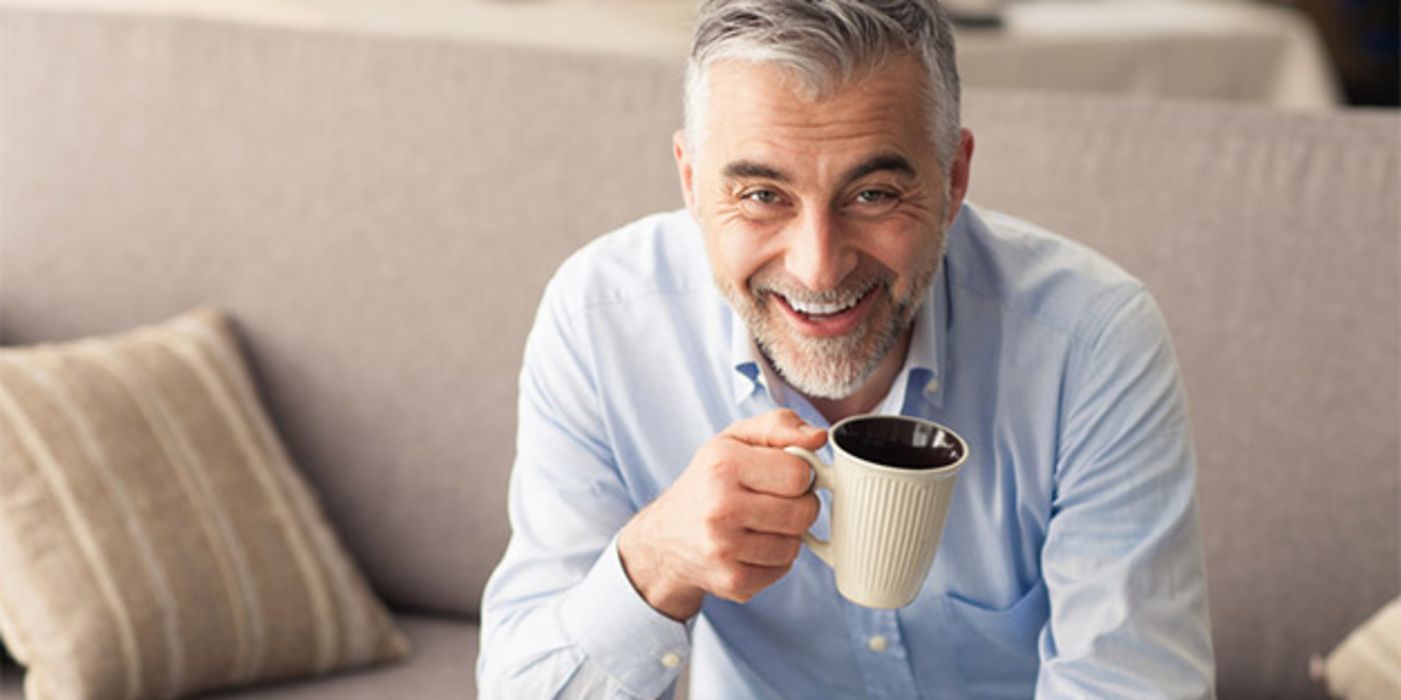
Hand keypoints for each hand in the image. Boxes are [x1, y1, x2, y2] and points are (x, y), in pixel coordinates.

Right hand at [617, 409, 826, 620]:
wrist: (664, 537)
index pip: (799, 474)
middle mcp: (720, 507)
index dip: (799, 473)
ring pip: (795, 544)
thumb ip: (779, 425)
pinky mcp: (732, 581)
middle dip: (798, 505)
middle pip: (803, 512)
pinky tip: (751, 546)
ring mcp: (724, 548)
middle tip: (774, 500)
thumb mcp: (735, 439)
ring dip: (786, 534)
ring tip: (759, 523)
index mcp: (724, 465)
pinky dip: (774, 559)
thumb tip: (818, 437)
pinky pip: (783, 569)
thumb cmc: (707, 482)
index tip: (781, 475)